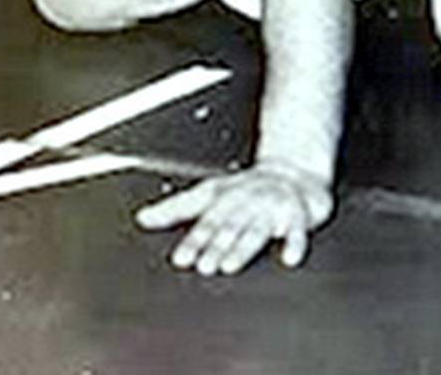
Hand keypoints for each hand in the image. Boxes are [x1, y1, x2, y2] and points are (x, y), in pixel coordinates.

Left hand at [134, 160, 333, 275]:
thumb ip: (175, 208)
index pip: (206, 221)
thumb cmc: (247, 190)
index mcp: (224, 197)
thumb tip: (142, 218)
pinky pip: (298, 230)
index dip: (193, 241)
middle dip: (216, 246)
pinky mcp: (298, 213)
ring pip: (256, 228)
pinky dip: (295, 243)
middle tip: (204, 266)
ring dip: (243, 246)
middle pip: (229, 226)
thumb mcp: (209, 193)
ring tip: (231, 264)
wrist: (293, 173)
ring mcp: (272, 206)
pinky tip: (289, 257)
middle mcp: (246, 200)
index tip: (182, 259)